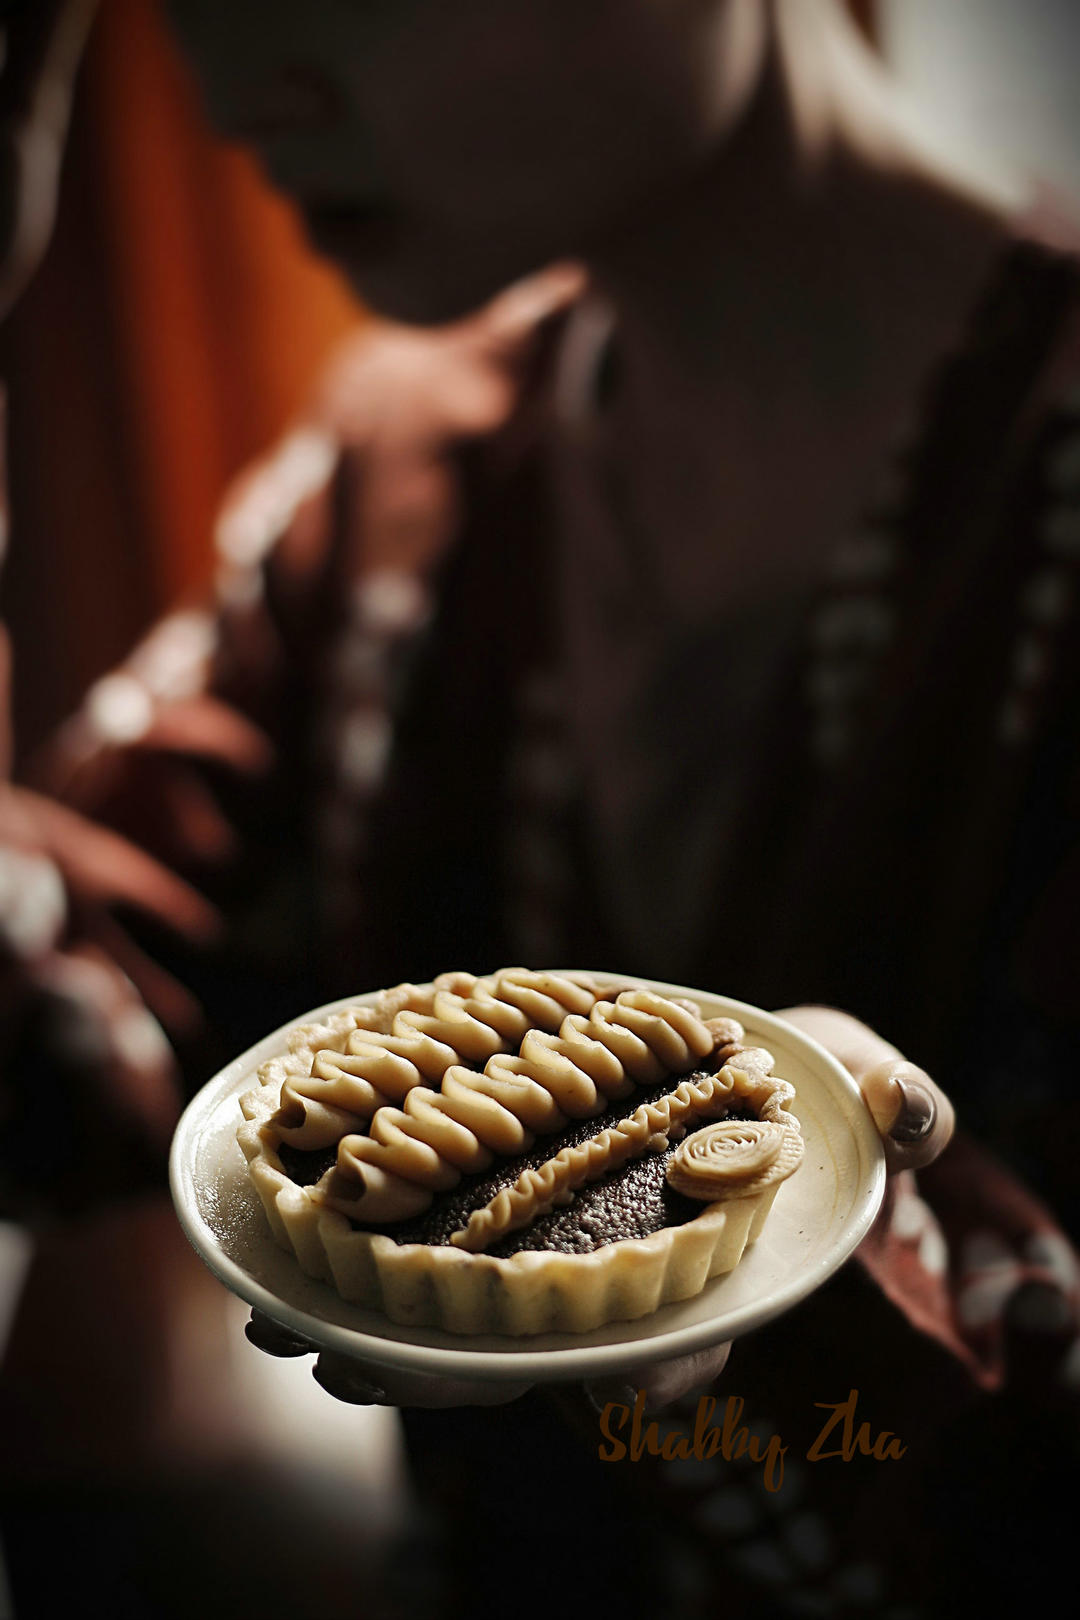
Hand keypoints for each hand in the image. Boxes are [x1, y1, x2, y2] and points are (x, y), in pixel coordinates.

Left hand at [244, 1004, 950, 1410]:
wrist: (763, 1068)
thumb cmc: (821, 1093)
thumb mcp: (871, 1095)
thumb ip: (900, 1108)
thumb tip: (911, 1109)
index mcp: (702, 1275)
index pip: (648, 1350)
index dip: (584, 1370)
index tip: (496, 1377)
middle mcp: (623, 1281)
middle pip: (524, 1344)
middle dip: (430, 1362)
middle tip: (329, 1353)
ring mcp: (566, 1247)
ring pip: (466, 1305)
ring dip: (376, 1311)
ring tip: (280, 1306)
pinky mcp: (522, 1199)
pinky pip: (443, 1233)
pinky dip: (377, 1236)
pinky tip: (306, 1219)